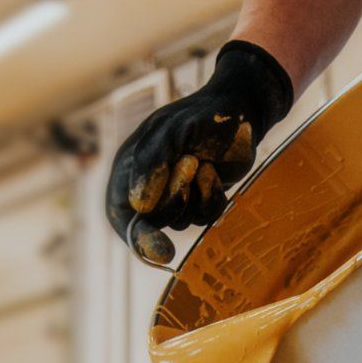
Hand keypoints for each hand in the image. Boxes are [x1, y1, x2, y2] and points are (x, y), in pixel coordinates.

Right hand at [105, 41, 294, 264]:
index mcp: (129, 168)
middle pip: (153, 222)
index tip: (161, 252)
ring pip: (181, 221)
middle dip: (174, 198)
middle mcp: (148, 186)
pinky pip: (204, 216)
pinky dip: (212, 197)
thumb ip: (152, 164)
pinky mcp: (201, 199)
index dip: (138, 236)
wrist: (239, 110)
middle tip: (190, 163)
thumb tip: (138, 205)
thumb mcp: (171, 131)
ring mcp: (176, 195)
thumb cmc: (200, 116)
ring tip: (202, 161)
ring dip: (195, 195)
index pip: (121, 214)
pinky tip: (214, 171)